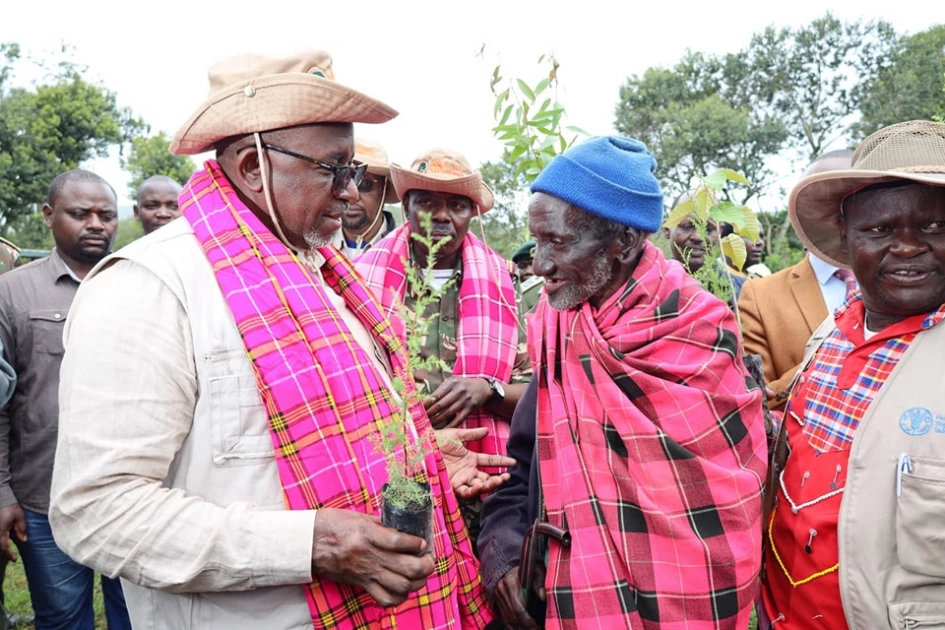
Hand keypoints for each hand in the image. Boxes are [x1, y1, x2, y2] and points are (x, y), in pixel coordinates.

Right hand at [0, 503, 25, 561]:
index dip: (9, 554)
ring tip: (8, 551)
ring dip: (2, 546)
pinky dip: (1, 541)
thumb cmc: (10, 506)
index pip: (4, 547)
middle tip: (12, 556)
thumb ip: (21, 528)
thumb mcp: (19, 516)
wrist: (1, 498)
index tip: (15, 559)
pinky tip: (5, 541)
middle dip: (4, 552)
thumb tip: (24, 540)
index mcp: (1, 531)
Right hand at [311, 508, 434, 606]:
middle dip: (425, 566)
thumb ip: (382, 524)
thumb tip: (404, 529)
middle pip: (407, 568)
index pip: (400, 542)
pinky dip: (399, 597)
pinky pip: (385, 599)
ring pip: (401, 585)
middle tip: (428, 560)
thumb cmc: (332, 525)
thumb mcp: (359, 517)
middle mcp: (369, 556)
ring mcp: (366, 572)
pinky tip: (404, 588)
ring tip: (421, 574)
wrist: (308, 543)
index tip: (423, 542)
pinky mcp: (361, 584)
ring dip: (417, 582)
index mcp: (368, 534)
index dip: (417, 544)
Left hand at [424, 376, 492, 427]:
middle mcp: (458, 391)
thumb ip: (442, 389)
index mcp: (452, 382)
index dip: (426, 404)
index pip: (436, 395)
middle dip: (429, 413)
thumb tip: (427, 400)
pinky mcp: (470, 409)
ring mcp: (465, 400)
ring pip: (448, 413)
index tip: (418, 409)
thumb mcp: (453, 381)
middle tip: (421, 419)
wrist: (483, 387)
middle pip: (440, 405)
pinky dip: (450, 425)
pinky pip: (458, 419)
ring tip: (429, 425)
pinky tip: (443, 430)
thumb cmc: (464, 385)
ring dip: (437, 420)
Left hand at [436, 427, 514, 498]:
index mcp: (469, 458)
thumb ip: (472, 434)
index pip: (489, 460)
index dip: (501, 461)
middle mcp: (467, 470)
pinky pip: (465, 491)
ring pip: (478, 487)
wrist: (419, 447)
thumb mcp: (455, 435)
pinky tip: (481, 486)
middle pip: (486, 477)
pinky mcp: (452, 485)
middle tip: (507, 477)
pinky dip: (474, 490)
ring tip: (498, 481)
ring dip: (489, 485)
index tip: (513, 462)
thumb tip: (487, 431)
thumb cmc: (434, 440)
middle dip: (498, 479)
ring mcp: (460, 478)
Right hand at [493, 567, 542, 629]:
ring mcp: (497, 596)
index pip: (518, 608)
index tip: (537, 626)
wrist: (510, 564)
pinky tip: (521, 629)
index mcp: (511, 582)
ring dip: (519, 628)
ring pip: (508, 619)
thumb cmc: (526, 568)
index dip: (528, 621)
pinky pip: (504, 618)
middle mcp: (502, 590)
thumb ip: (540, 583)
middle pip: (512, 616)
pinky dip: (512, 626)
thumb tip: (543, 597)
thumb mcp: (536, 571)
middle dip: (525, 627)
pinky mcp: (496, 601)